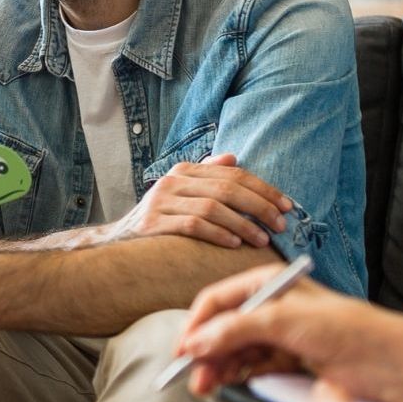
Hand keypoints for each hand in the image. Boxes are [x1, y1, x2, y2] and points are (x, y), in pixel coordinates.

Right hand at [106, 154, 291, 248]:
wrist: (115, 242)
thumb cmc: (158, 220)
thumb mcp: (181, 193)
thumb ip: (206, 175)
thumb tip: (233, 157)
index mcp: (184, 170)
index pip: (233, 174)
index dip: (264, 189)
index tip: (287, 205)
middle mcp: (173, 181)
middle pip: (227, 188)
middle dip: (259, 206)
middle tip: (280, 223)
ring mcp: (161, 201)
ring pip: (212, 207)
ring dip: (243, 224)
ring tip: (262, 239)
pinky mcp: (153, 223)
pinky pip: (193, 225)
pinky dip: (218, 234)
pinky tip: (234, 244)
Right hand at [178, 268, 402, 399]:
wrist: (388, 364)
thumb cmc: (348, 330)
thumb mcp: (286, 321)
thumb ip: (238, 329)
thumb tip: (197, 342)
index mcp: (269, 284)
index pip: (217, 300)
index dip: (196, 324)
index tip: (181, 351)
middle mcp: (270, 307)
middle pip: (221, 328)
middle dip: (204, 351)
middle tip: (192, 377)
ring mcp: (277, 336)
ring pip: (232, 351)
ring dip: (216, 368)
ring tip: (206, 387)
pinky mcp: (286, 363)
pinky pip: (249, 369)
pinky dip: (234, 377)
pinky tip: (226, 386)